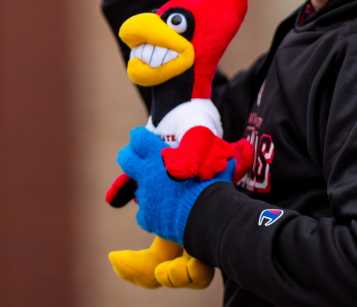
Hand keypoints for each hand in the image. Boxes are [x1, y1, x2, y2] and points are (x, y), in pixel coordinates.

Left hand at [118, 127, 235, 244]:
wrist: (208, 217)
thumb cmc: (212, 186)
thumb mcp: (214, 165)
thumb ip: (215, 159)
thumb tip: (230, 152)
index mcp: (160, 156)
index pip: (139, 139)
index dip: (140, 139)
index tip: (143, 141)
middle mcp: (147, 174)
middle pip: (125, 158)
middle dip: (129, 157)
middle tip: (137, 161)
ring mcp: (145, 196)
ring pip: (138, 189)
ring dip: (148, 190)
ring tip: (165, 196)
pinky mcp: (146, 216)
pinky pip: (144, 213)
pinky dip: (153, 214)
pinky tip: (166, 216)